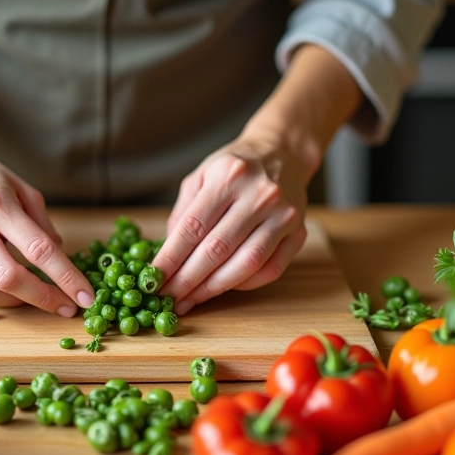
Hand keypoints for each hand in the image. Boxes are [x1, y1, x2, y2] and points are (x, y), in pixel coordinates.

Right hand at [0, 142, 95, 315]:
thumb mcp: (22, 188)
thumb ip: (42, 224)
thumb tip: (61, 258)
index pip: (38, 249)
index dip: (66, 277)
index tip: (85, 297)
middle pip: (9, 278)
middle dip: (43, 298)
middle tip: (65, 307)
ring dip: (15, 301)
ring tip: (32, 295)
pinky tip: (2, 289)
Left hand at [152, 132, 313, 313]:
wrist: (284, 154)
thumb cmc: (236, 168)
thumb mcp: (202, 176)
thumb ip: (183, 213)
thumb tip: (167, 256)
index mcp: (229, 176)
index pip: (193, 227)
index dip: (171, 258)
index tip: (154, 279)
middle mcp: (260, 195)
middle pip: (217, 249)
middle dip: (188, 280)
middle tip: (168, 298)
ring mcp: (284, 215)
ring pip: (246, 264)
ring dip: (213, 288)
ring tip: (191, 300)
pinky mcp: (300, 233)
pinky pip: (270, 270)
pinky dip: (244, 284)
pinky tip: (223, 287)